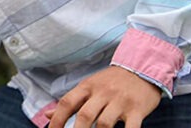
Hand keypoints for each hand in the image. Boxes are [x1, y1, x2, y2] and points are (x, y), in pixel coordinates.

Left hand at [46, 66, 160, 127]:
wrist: (142, 68)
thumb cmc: (111, 81)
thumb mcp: (89, 86)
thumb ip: (71, 101)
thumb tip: (48, 115)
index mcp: (87, 87)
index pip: (67, 102)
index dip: (57, 119)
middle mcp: (102, 93)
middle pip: (85, 115)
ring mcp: (120, 101)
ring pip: (105, 123)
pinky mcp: (137, 110)